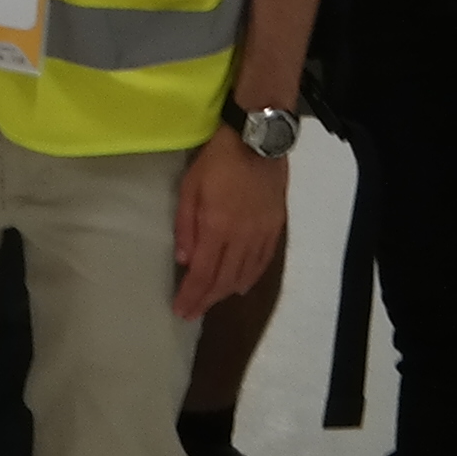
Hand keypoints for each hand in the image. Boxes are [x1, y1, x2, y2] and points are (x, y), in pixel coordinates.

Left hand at [170, 131, 286, 317]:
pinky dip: (250, 278)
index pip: (203, 273)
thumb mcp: (190, 186)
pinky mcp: (275, 228)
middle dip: (206, 300)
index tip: (181, 311)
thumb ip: (186, 225)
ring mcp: (261, 235)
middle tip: (192, 314)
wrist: (257, 142)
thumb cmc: (217, 160)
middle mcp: (242, 238)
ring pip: (244, 275)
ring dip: (225, 293)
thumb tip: (183, 260)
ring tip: (211, 302)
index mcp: (218, 228)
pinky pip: (262, 263)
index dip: (192, 295)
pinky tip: (241, 286)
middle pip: (223, 280)